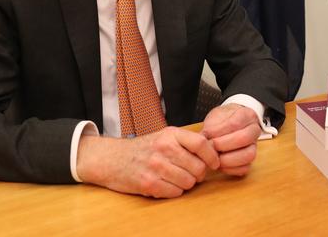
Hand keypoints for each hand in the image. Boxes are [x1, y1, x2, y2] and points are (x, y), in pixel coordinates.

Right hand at [76, 126, 219, 197]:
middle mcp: (164, 148)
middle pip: (198, 167)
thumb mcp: (165, 135)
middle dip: (199, 174)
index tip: (215, 163)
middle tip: (192, 173)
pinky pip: (175, 192)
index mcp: (171, 134)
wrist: (113, 159)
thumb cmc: (143, 148)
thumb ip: (186, 140)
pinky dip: (175, 191)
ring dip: (187, 183)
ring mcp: (156, 166)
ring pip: (188, 182)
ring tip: (178, 178)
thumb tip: (213, 148)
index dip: (212, 156)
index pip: (201, 144)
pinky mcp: (148, 183)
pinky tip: (167, 184)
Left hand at [202, 104, 261, 176]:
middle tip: (212, 146)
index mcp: (247, 115)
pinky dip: (231, 169)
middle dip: (224, 145)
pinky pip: (245, 168)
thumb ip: (212, 127)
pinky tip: (220, 164)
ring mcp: (254, 146)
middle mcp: (254, 130)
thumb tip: (204, 139)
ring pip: (248, 155)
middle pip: (244, 138)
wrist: (230, 123)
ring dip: (228, 159)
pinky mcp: (250, 160)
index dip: (219, 131)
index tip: (207, 134)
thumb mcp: (216, 116)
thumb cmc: (223, 120)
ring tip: (215, 157)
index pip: (235, 123)